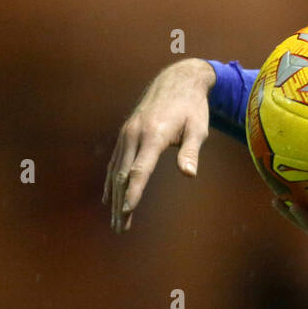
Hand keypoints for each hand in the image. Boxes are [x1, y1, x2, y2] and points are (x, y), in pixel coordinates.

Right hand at [103, 58, 215, 232]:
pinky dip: (110, 181)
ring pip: (115, 170)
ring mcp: (127, 134)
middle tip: (121, 228)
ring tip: (117, 221)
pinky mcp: (125, 134)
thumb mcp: (198, 128)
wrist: (176, 80)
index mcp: (153, 134)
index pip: (140, 168)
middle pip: (123, 174)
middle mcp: (135, 134)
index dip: (134, 190)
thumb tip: (189, 174)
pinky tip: (108, 198)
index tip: (128, 210)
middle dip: (121, 202)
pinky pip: (114, 161)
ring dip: (115, 197)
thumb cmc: (192, 108)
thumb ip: (191, 151)